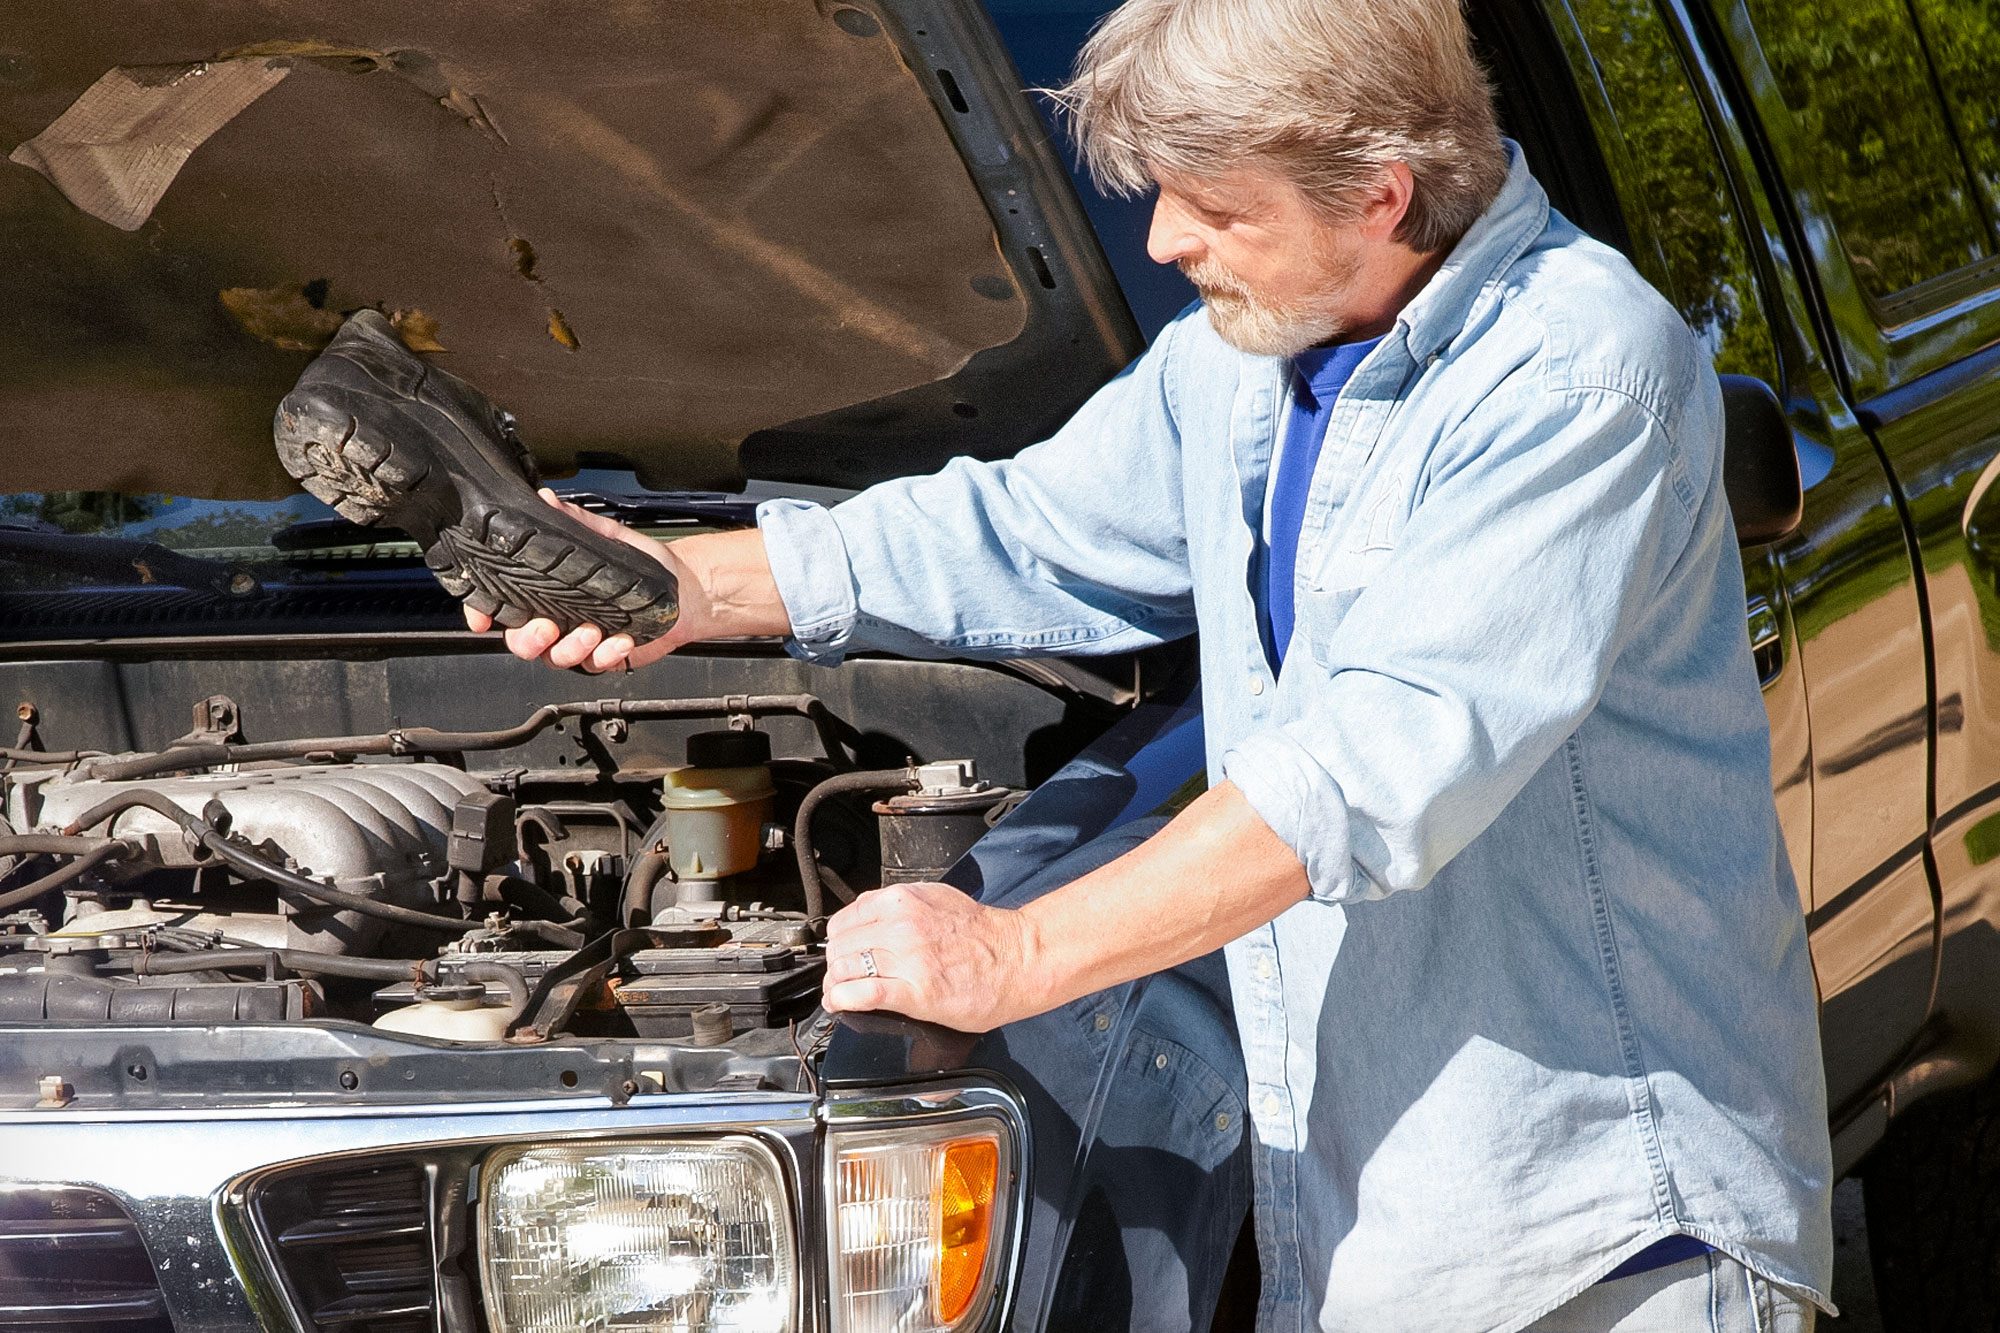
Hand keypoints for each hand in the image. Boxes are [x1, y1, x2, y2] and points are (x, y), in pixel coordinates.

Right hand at [461, 489, 704, 672]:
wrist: (685, 589)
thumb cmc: (644, 564)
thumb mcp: (608, 536)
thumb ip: (575, 522)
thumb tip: (545, 498)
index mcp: (548, 591)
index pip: (505, 605)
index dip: (486, 614)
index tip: (482, 619)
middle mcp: (558, 619)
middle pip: (522, 642)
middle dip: (528, 639)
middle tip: (547, 627)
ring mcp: (580, 641)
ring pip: (556, 658)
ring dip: (571, 648)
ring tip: (594, 631)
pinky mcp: (606, 657)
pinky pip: (595, 666)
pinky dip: (607, 654)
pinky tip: (621, 640)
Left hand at [821, 883, 1045, 1032]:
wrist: (1019, 959)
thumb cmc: (985, 934)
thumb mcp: (937, 898)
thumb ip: (901, 903)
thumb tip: (869, 912)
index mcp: (903, 900)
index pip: (845, 920)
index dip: (839, 940)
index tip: (842, 952)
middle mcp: (901, 925)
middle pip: (840, 946)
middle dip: (836, 964)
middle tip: (842, 977)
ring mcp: (907, 958)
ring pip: (845, 969)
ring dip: (836, 984)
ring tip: (840, 993)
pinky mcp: (915, 992)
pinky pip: (861, 994)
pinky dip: (842, 1000)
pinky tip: (840, 1004)